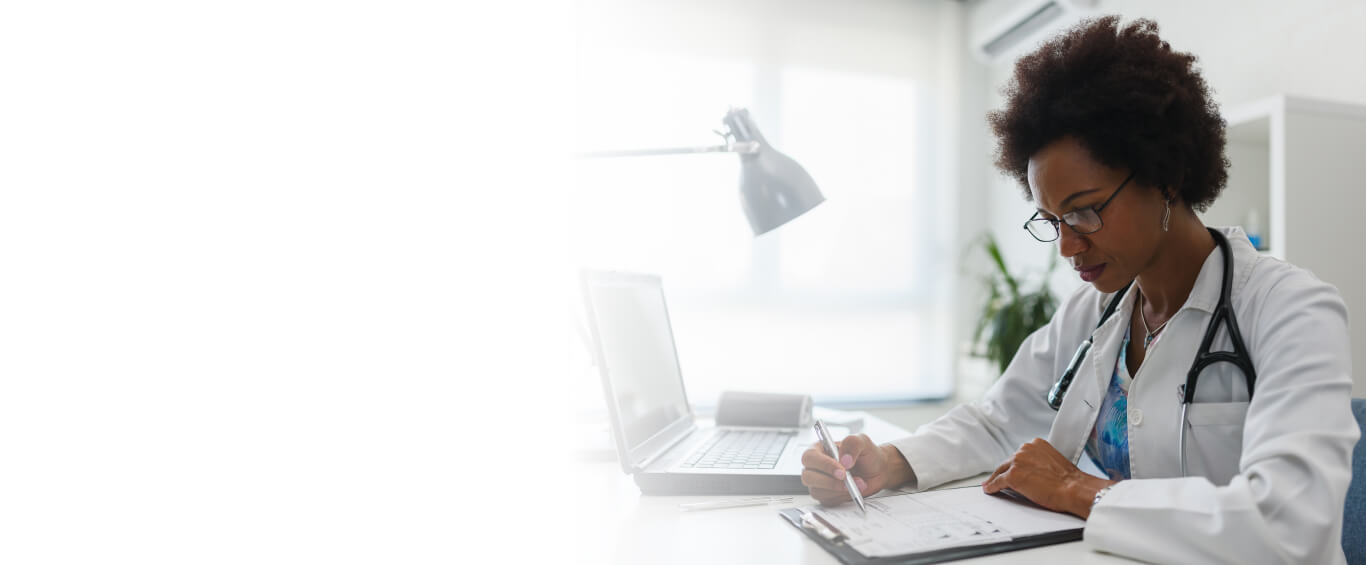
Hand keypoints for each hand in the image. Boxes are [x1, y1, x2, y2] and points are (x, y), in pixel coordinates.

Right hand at [800, 433, 907, 505]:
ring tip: (858, 483)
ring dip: (838, 490)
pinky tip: (854, 490)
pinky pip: (827, 501)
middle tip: (847, 479)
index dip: (823, 465)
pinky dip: (842, 497)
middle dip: (828, 481)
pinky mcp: (826, 496)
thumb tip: (843, 460)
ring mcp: (819, 483)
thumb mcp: (862, 441)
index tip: (841, 470)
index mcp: (819, 449)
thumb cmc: (866, 454)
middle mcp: (816, 467)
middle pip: (808, 476)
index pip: (810, 457)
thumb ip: (852, 444)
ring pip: (817, 491)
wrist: (877, 471)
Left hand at [982, 438, 1115, 517]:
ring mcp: (1017, 462)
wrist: (1073, 488)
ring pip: (1001, 471)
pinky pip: (998, 482)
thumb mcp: (1053, 462)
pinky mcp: (1012, 475)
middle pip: (1008, 462)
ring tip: (991, 485)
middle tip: (997, 479)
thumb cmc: (1069, 480)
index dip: (1014, 464)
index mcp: (1036, 444)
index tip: (1011, 469)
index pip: (1019, 455)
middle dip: (1004, 471)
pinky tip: (990, 490)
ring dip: (997, 479)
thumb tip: (1032, 471)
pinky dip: (993, 487)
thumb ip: (1040, 462)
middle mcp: (1025, 449)